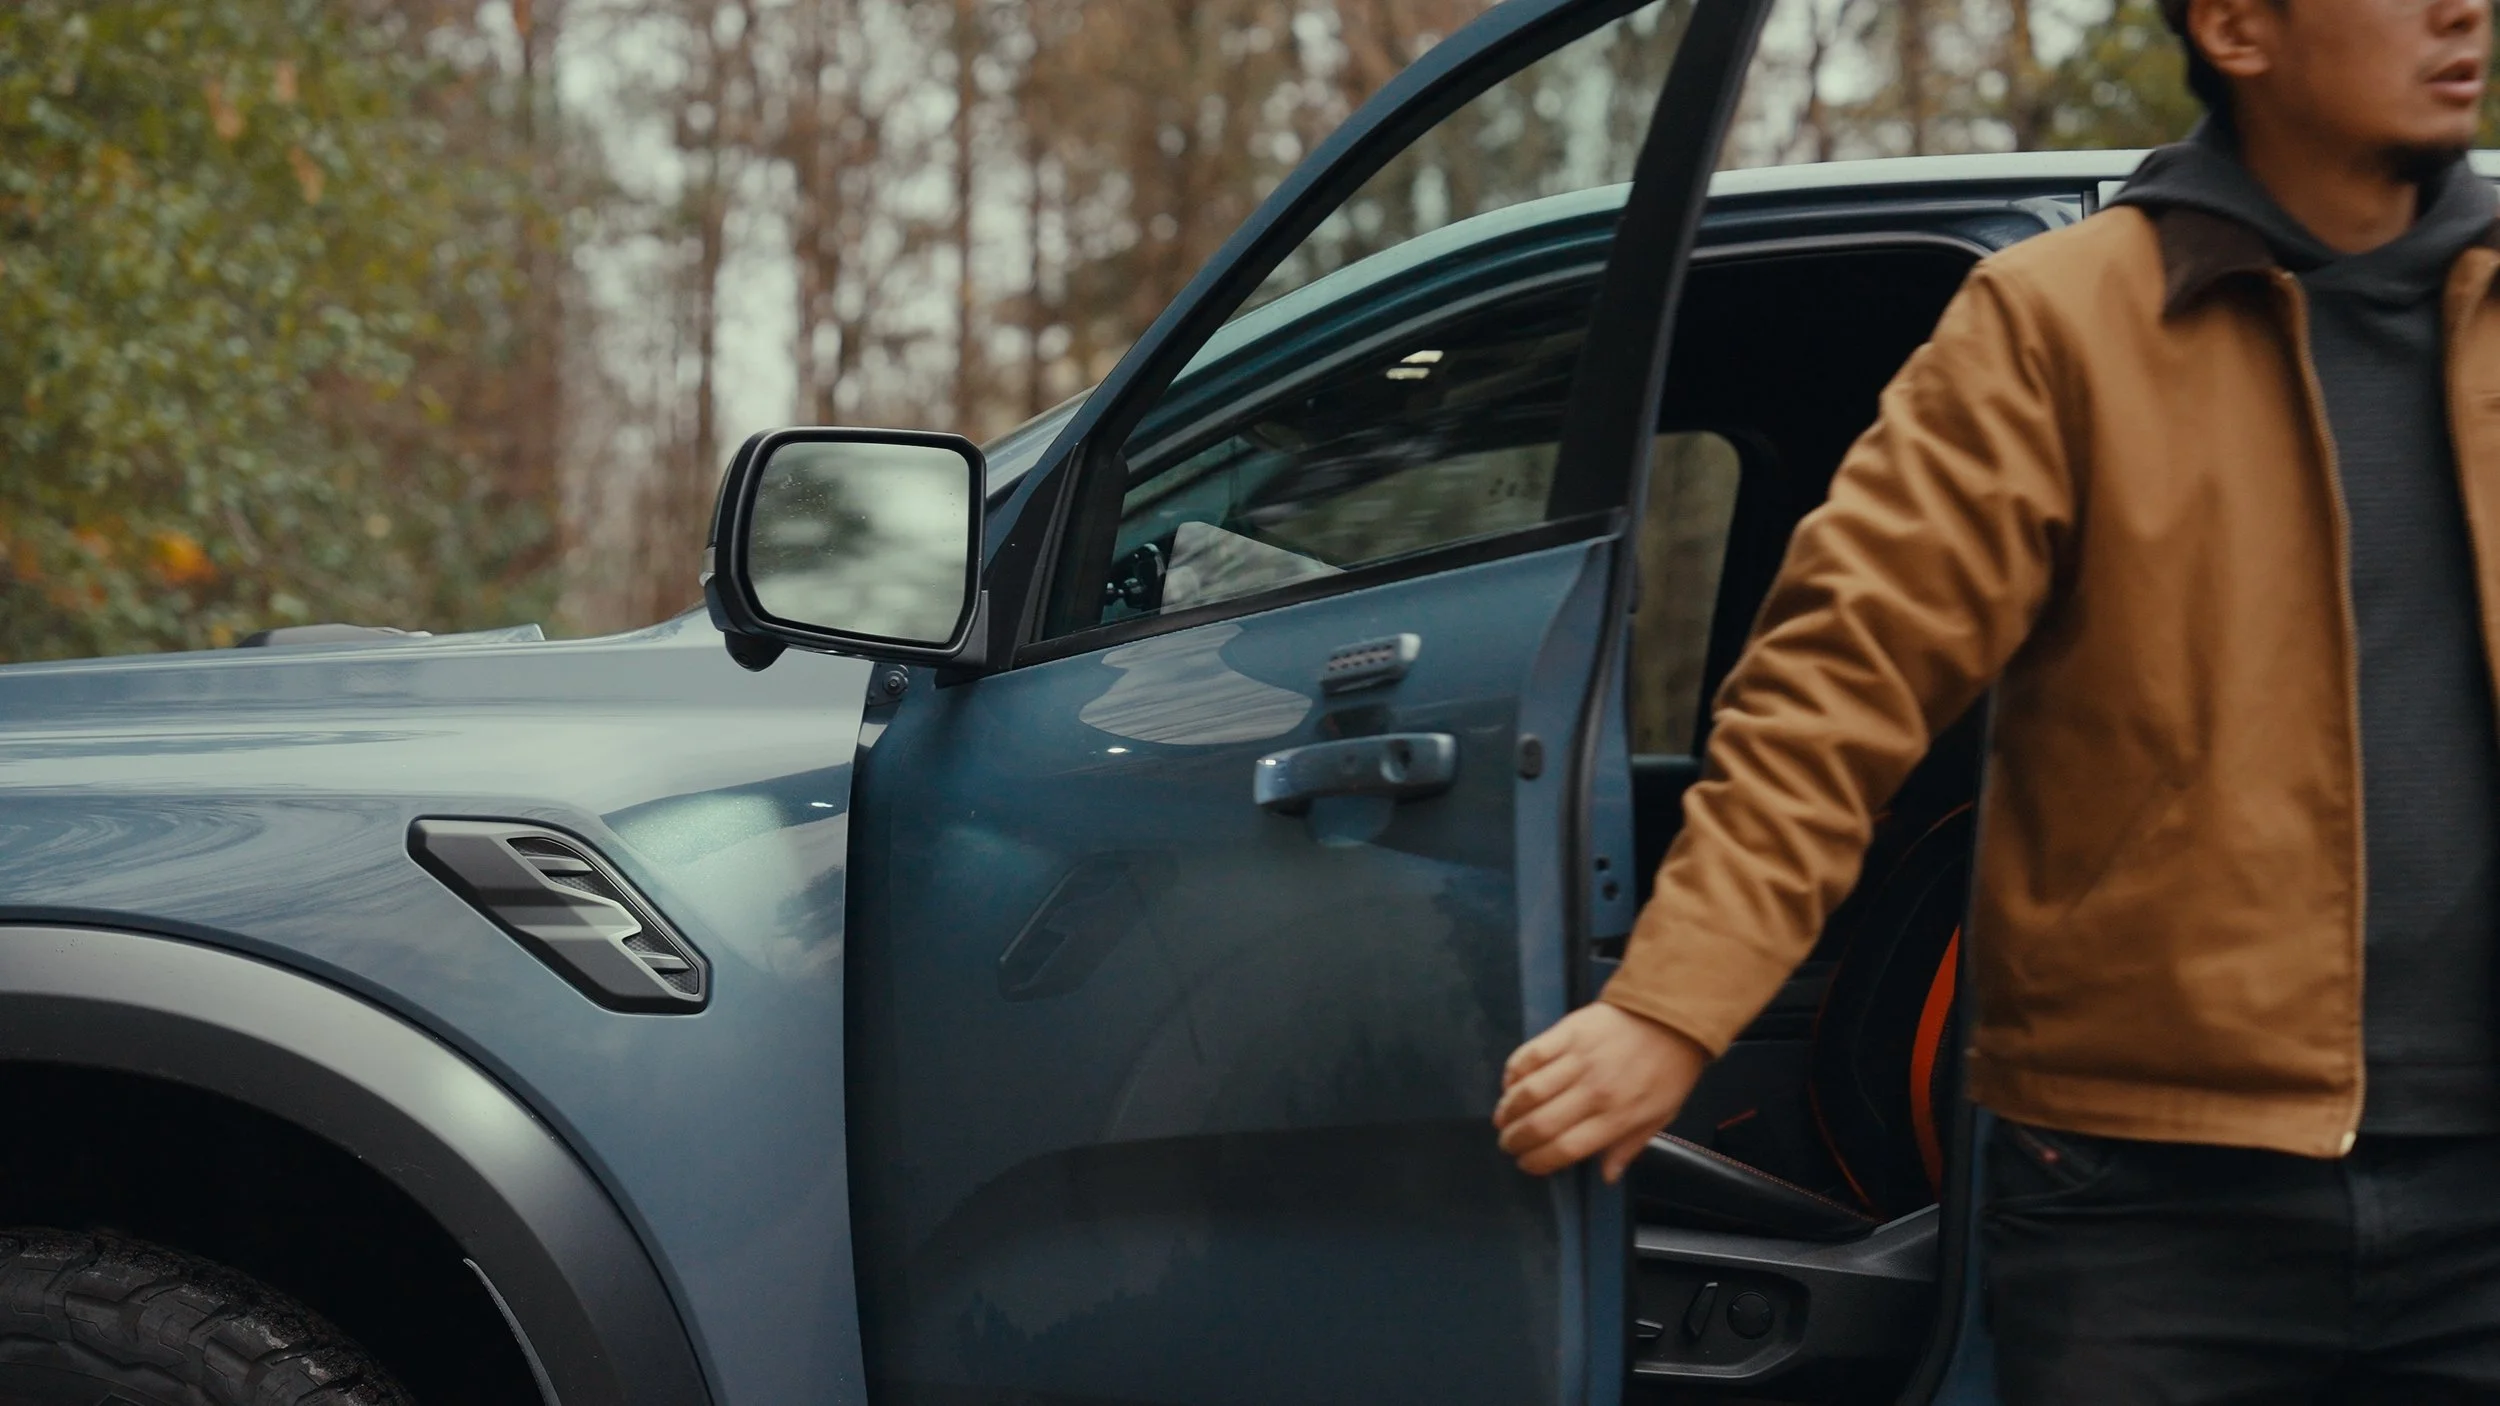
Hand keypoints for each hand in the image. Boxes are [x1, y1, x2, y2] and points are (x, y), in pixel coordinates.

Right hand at [1493, 1001, 1708, 1181]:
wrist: (1674, 1016)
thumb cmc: (1669, 1070)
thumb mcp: (1661, 1116)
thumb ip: (1629, 1146)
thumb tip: (1606, 1177)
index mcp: (1618, 1116)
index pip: (1565, 1148)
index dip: (1538, 1162)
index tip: (1526, 1164)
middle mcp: (1594, 1091)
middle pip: (1541, 1124)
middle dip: (1515, 1140)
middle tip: (1507, 1144)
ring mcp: (1578, 1059)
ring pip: (1529, 1091)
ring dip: (1508, 1110)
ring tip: (1502, 1119)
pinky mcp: (1567, 1031)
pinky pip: (1530, 1055)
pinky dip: (1513, 1073)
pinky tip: (1509, 1085)